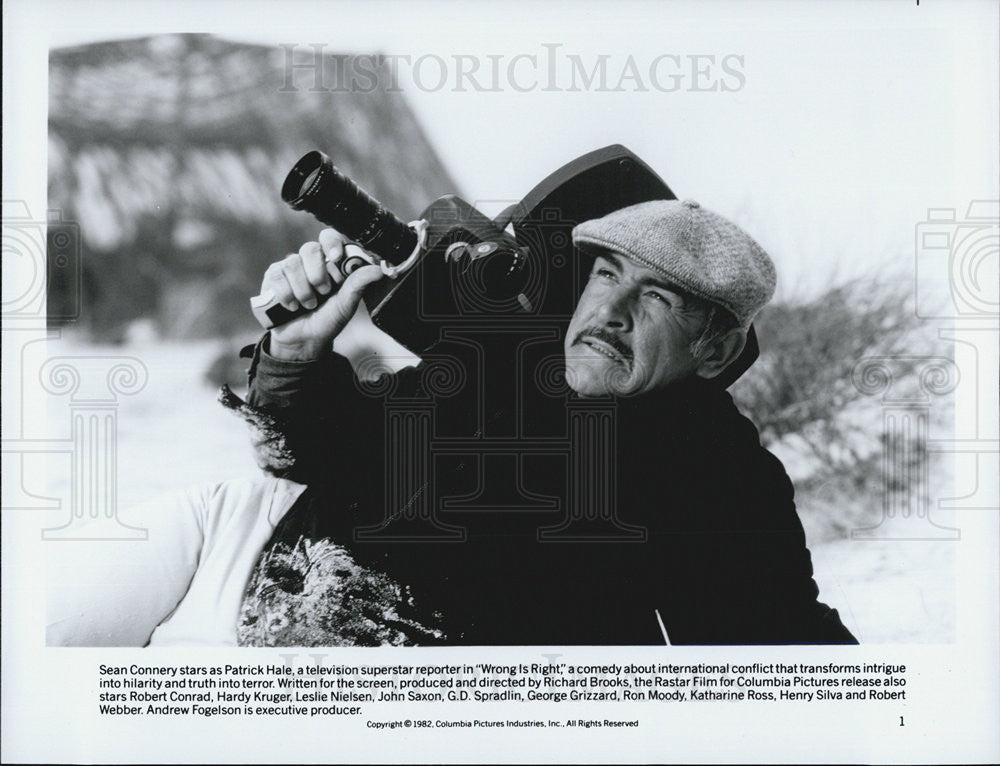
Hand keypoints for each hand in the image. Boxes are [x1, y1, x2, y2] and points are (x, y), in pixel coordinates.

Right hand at [261, 229, 384, 360]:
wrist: (304, 340)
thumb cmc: (327, 320)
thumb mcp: (346, 305)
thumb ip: (358, 285)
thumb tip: (378, 270)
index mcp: (330, 262)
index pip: (329, 237)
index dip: (331, 243)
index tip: (336, 258)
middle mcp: (310, 260)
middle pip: (310, 249)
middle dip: (317, 275)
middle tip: (323, 293)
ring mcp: (290, 266)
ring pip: (292, 264)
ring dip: (303, 291)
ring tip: (308, 305)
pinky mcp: (273, 276)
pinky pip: (277, 275)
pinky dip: (286, 295)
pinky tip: (291, 306)